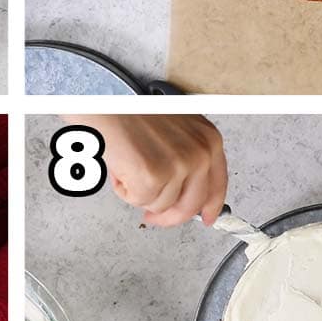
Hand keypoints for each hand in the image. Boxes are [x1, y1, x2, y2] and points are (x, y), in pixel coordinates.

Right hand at [67, 115, 227, 227]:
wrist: (104, 102)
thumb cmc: (131, 110)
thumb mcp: (176, 129)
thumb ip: (188, 158)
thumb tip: (183, 192)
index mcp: (208, 139)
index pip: (217, 185)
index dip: (210, 207)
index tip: (206, 218)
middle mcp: (199, 152)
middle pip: (190, 205)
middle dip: (168, 215)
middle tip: (152, 215)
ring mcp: (178, 165)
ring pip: (160, 205)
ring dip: (139, 192)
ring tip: (129, 165)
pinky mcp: (153, 176)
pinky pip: (139, 201)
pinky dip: (124, 189)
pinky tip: (121, 166)